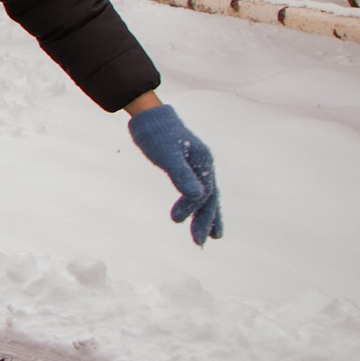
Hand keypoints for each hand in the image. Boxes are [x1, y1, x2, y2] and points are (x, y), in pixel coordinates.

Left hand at [128, 103, 221, 244]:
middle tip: (199, 243)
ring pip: (207, 195)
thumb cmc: (156, 135)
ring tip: (208, 237)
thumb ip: (181, 175)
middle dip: (206, 220)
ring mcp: (198, 165)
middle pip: (210, 197)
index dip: (194, 210)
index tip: (180, 224)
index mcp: (203, 161)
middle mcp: (205, 164)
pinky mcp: (188, 167)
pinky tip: (194, 213)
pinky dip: (198, 204)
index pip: (203, 192)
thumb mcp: (167, 155)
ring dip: (206, 216)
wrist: (150, 118)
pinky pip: (198, 189)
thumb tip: (197, 196)